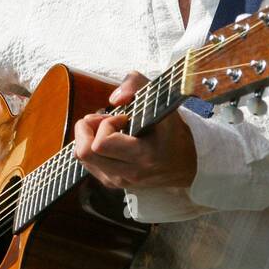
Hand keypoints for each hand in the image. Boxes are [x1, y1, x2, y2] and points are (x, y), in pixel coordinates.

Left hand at [73, 71, 196, 189]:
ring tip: (105, 128)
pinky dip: (90, 147)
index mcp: (143, 157)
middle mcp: (128, 174)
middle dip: (87, 129)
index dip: (106, 123)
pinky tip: (107, 140)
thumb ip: (138, 85)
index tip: (124, 117)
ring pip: (82, 158)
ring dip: (88, 137)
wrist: (186, 163)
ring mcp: (119, 181)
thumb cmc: (173, 131)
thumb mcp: (163, 101)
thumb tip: (114, 98)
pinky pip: (87, 164)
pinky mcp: (113, 183)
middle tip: (103, 119)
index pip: (102, 144)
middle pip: (84, 152)